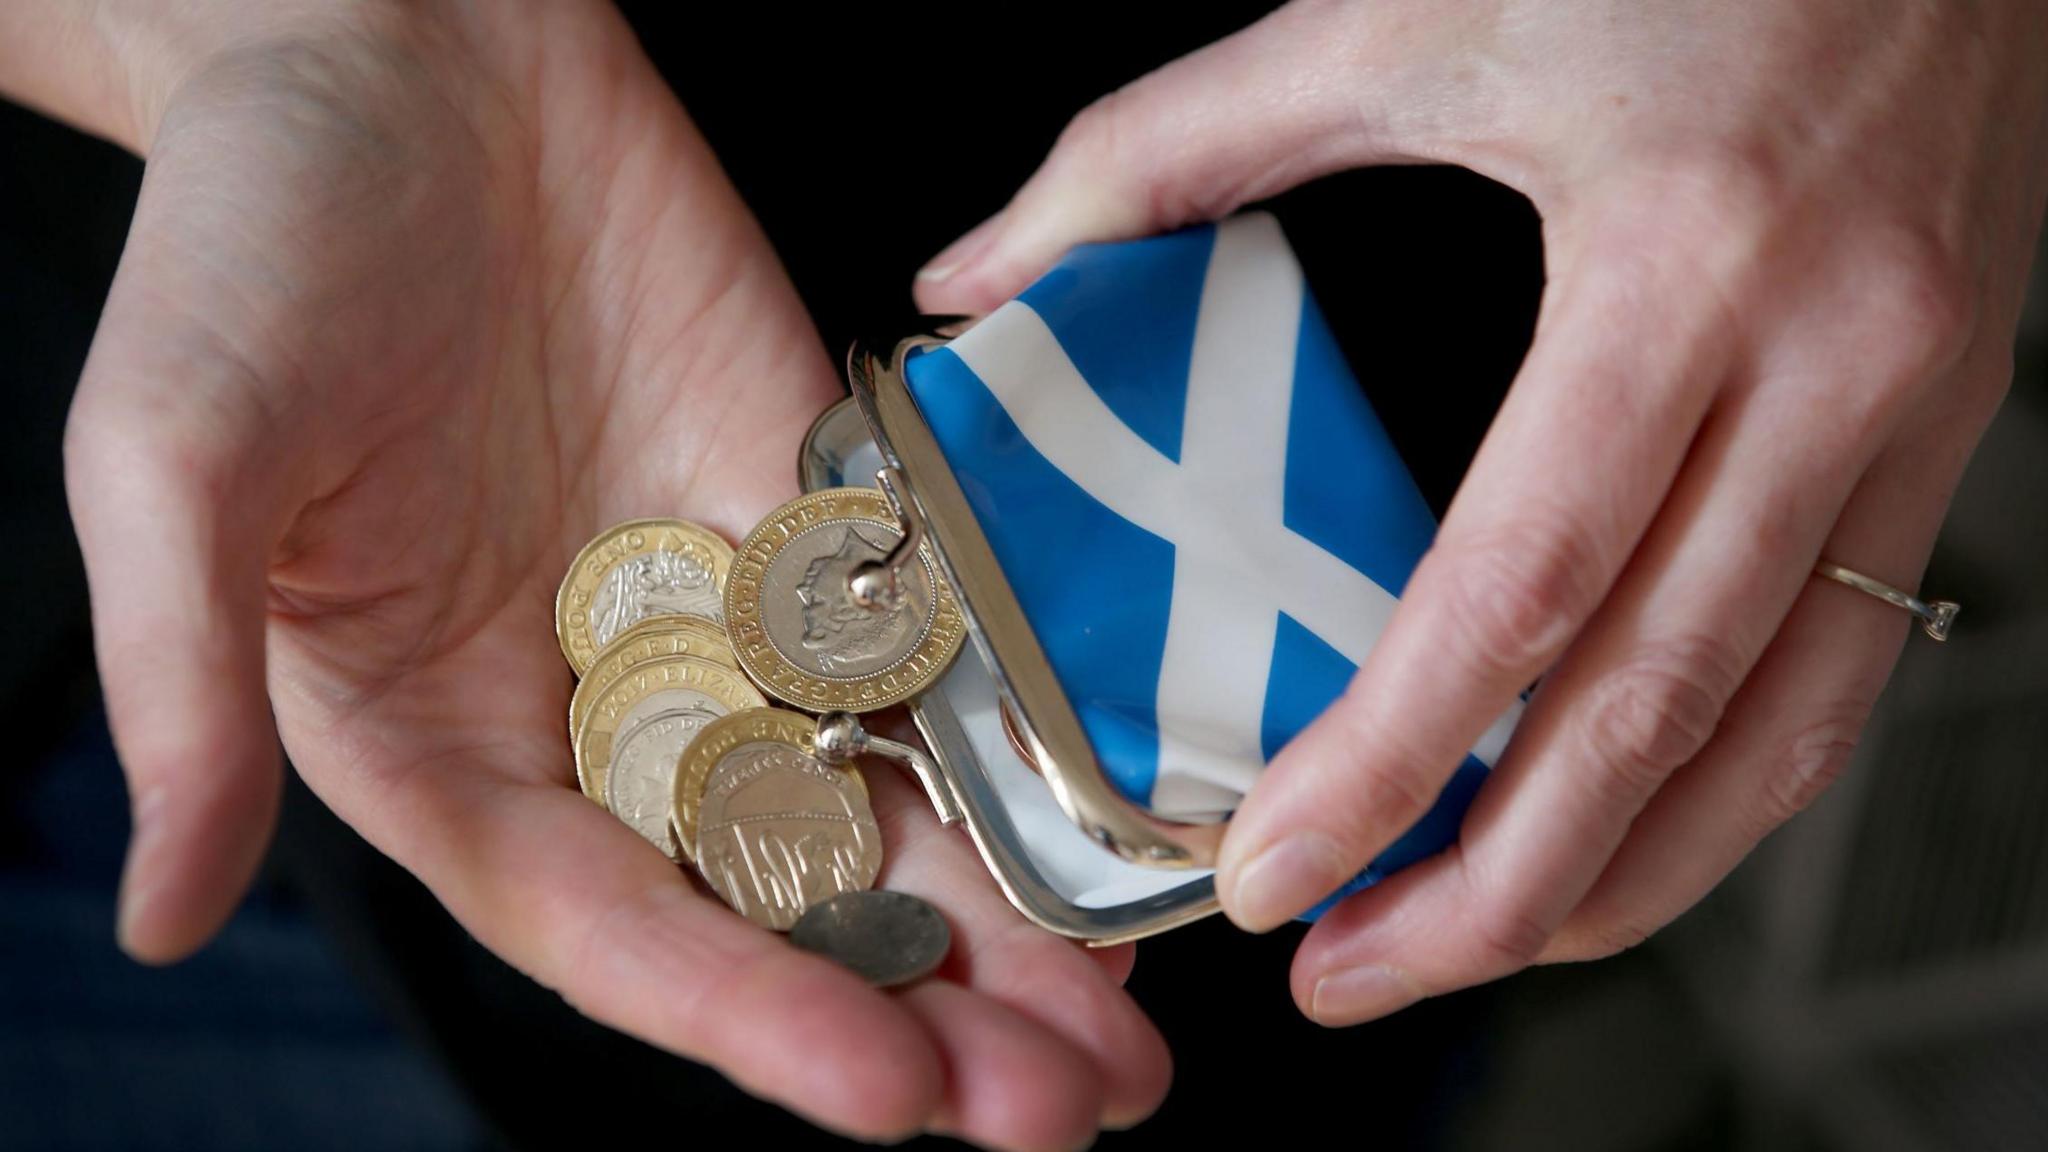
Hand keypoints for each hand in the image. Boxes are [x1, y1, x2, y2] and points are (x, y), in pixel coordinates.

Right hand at [42, 2, 1165, 1143]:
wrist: (400, 48)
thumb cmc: (250, 241)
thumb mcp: (174, 454)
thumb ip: (179, 683)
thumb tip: (152, 910)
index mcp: (448, 743)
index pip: (609, 924)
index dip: (746, 1016)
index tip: (888, 1092)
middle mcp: (602, 707)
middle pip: (778, 901)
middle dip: (922, 1010)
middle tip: (1069, 1103)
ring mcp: (727, 615)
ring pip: (883, 799)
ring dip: (1006, 914)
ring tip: (1127, 1026)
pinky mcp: (817, 513)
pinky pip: (933, 639)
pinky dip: (1021, 732)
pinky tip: (1115, 809)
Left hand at [914, 0, 2047, 1022]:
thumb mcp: (1404, 14)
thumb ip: (1170, 143)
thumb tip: (982, 268)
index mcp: (1682, 262)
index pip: (1519, 587)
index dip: (1390, 762)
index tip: (1274, 870)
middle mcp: (1829, 364)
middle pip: (1657, 712)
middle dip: (1494, 892)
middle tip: (1350, 973)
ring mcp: (1913, 408)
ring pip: (1779, 730)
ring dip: (1623, 879)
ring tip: (1467, 947)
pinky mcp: (1943, 424)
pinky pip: (1846, 660)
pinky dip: (1726, 783)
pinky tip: (1617, 834)